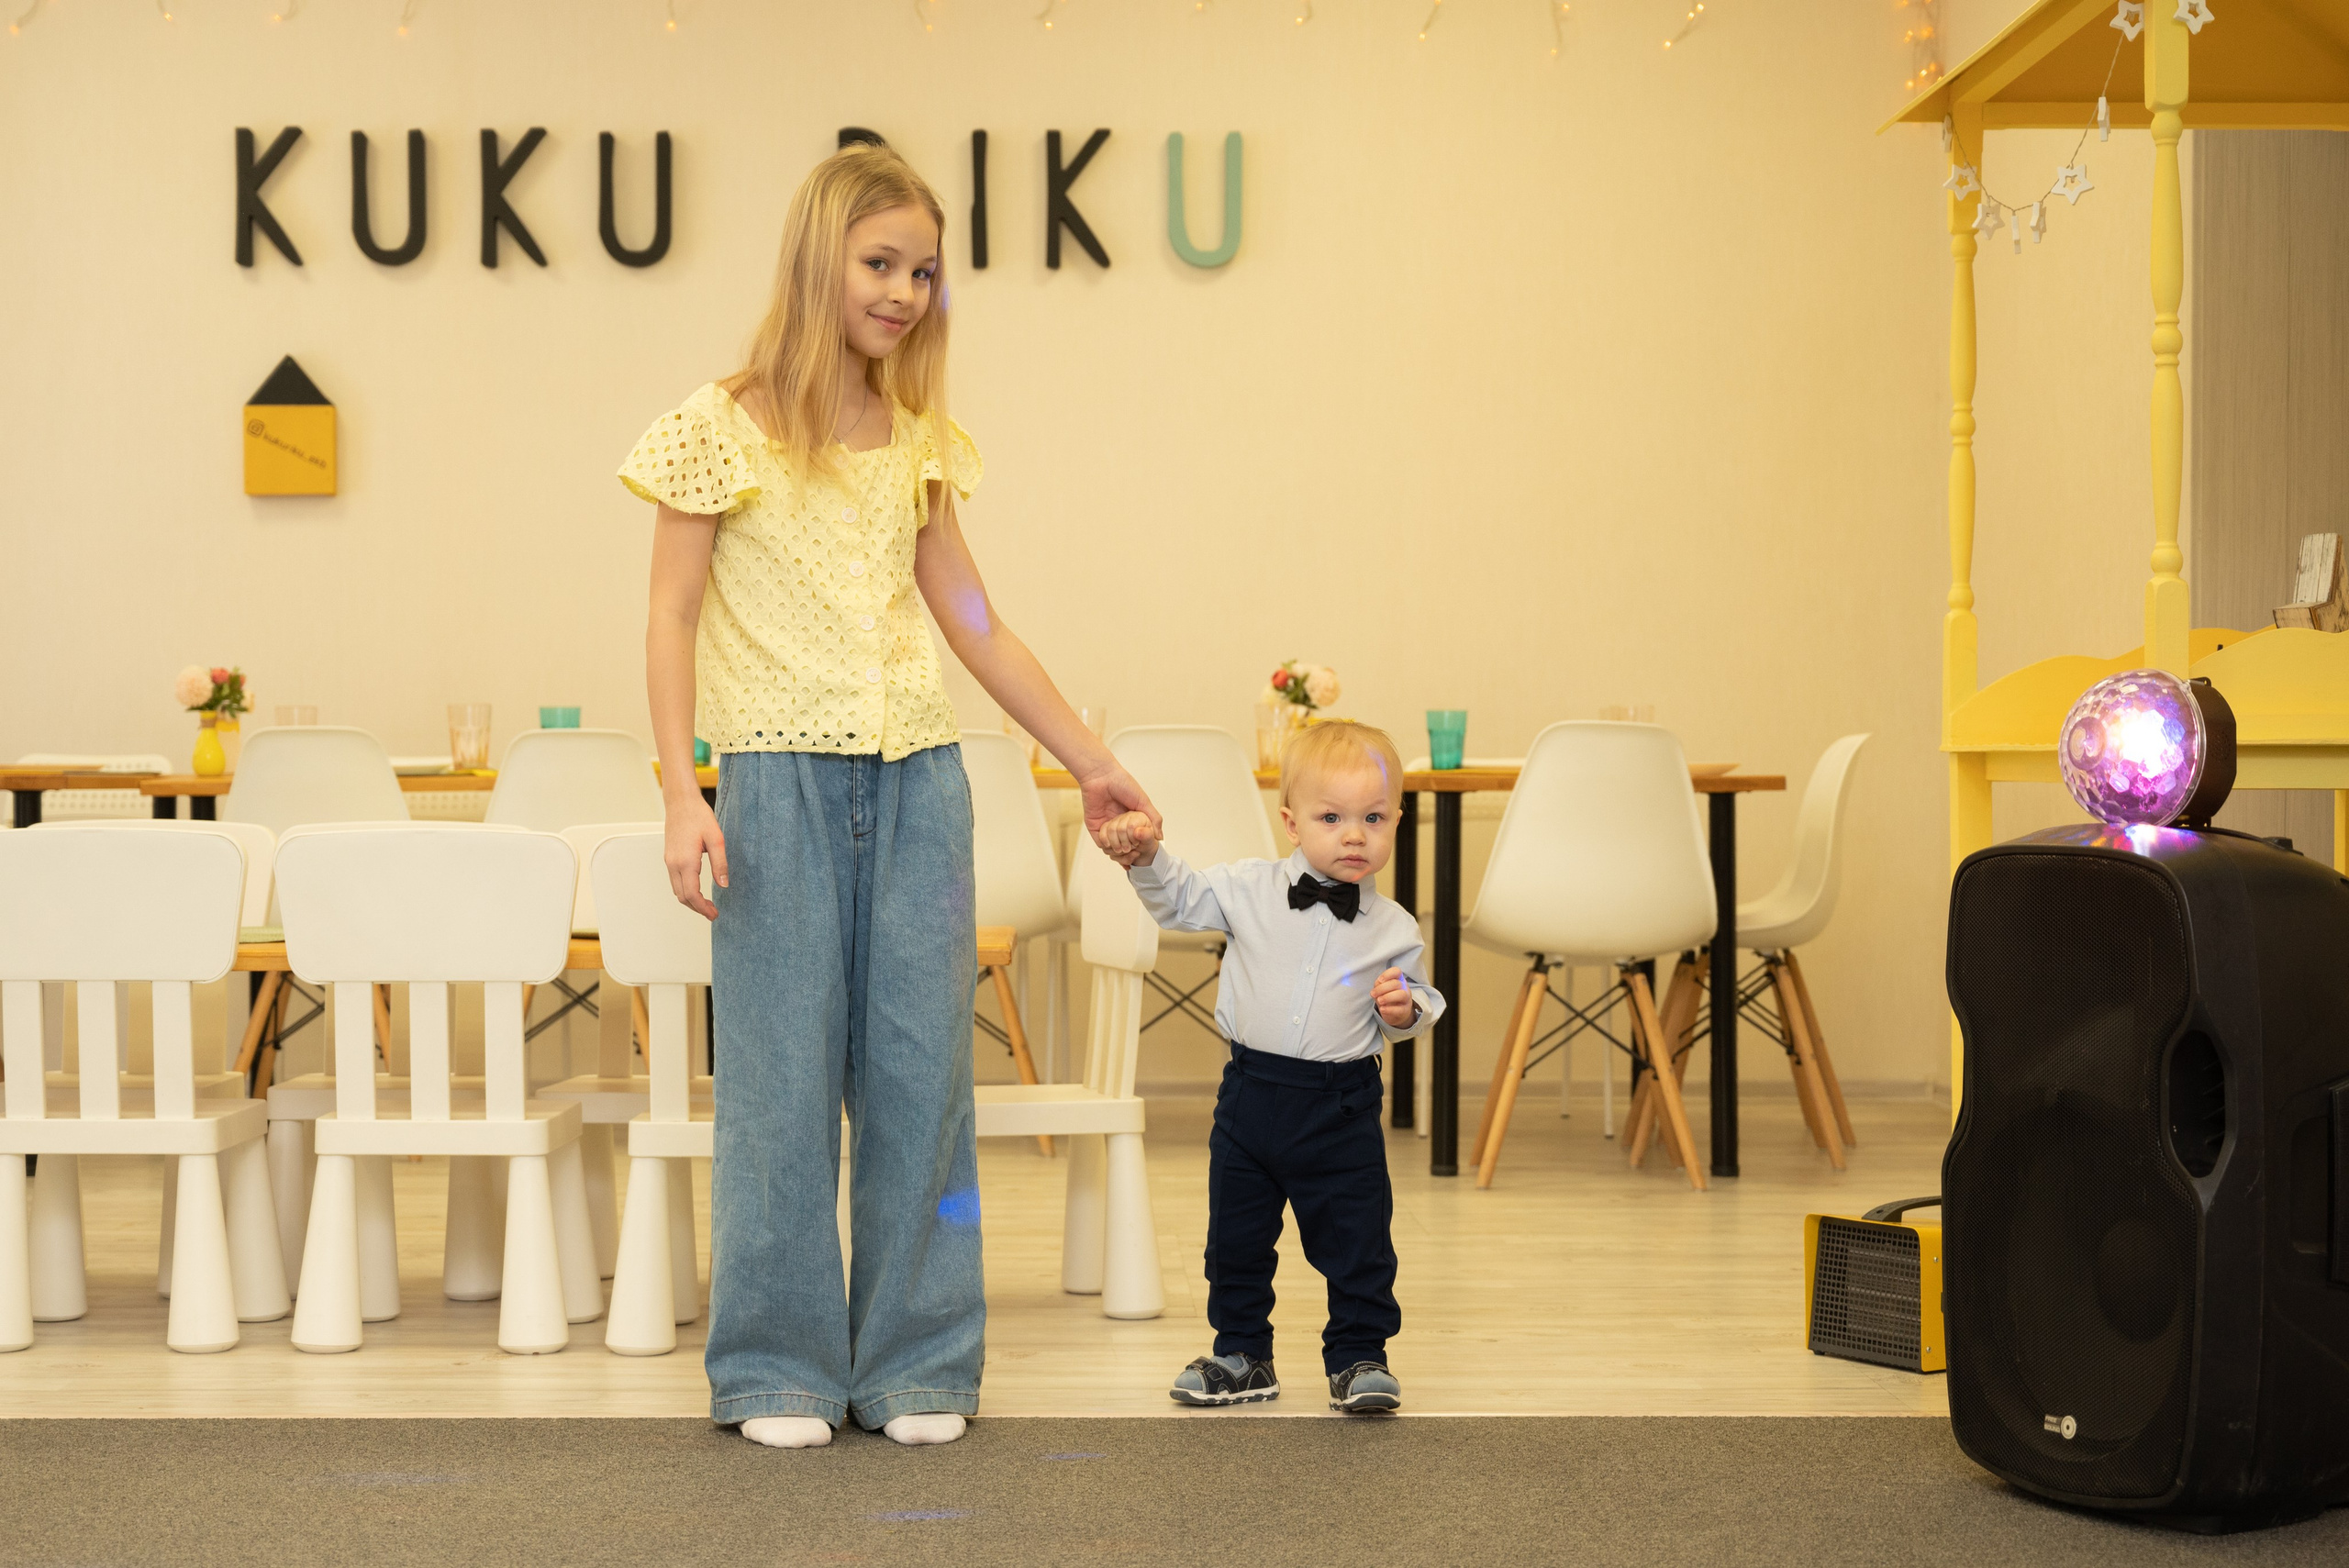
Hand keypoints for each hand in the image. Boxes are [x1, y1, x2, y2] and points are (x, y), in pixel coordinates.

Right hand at [664, 793, 728, 920]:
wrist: (681, 802)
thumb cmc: (699, 817)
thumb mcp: (716, 839)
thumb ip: (720, 863)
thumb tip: (724, 885)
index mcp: (686, 862)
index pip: (692, 895)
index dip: (703, 908)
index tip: (714, 914)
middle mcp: (673, 864)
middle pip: (682, 897)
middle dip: (697, 908)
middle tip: (713, 913)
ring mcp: (669, 861)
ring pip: (677, 890)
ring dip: (690, 901)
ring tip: (706, 905)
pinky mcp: (669, 857)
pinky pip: (675, 881)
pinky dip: (685, 891)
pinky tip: (697, 890)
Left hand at [1080, 762, 1160, 851]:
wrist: (1101, 776)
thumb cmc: (1123, 784)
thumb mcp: (1143, 801)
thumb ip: (1153, 818)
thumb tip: (1160, 837)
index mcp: (1131, 818)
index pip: (1137, 837)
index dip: (1141, 846)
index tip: (1144, 852)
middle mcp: (1120, 823)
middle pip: (1125, 844)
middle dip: (1130, 852)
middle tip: (1134, 854)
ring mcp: (1107, 825)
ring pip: (1113, 846)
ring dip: (1118, 851)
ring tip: (1125, 852)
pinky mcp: (1095, 826)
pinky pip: (1101, 842)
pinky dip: (1107, 847)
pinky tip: (1113, 846)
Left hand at [1373, 968, 1419, 1028]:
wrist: (1395, 1013)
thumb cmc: (1387, 997)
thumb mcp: (1381, 989)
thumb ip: (1379, 985)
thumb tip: (1378, 985)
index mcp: (1398, 979)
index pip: (1396, 971)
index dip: (1387, 974)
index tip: (1380, 980)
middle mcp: (1404, 988)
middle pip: (1397, 983)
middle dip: (1382, 988)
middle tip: (1373, 994)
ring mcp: (1406, 999)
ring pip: (1401, 995)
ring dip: (1387, 997)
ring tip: (1379, 1000)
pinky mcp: (1405, 1011)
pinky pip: (1399, 1009)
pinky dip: (1389, 1009)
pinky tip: (1382, 1009)